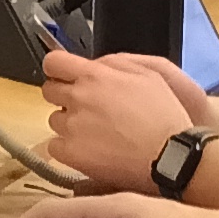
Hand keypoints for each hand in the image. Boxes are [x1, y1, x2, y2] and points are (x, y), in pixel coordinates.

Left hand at [41, 50, 213, 192]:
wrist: (169, 155)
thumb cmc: (164, 115)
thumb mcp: (147, 74)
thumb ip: (114, 64)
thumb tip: (92, 64)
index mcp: (95, 76)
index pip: (53, 62)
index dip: (57, 68)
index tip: (63, 75)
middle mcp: (78, 98)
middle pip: (49, 90)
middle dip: (63, 95)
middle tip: (86, 106)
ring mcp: (72, 127)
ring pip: (54, 119)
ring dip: (68, 122)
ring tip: (94, 132)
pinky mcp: (71, 153)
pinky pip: (54, 146)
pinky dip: (66, 148)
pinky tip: (88, 149)